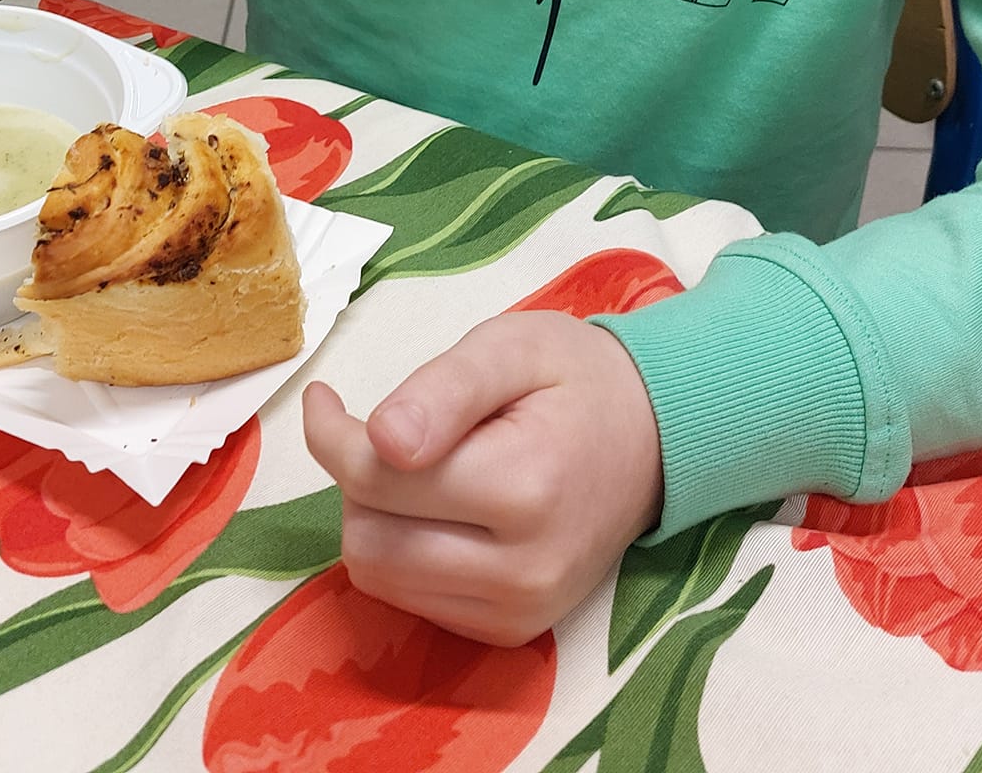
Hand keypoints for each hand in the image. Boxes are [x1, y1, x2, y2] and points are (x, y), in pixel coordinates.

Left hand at [304, 311, 663, 646]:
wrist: (654, 437)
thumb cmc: (574, 379)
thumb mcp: (509, 348)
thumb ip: (442, 390)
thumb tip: (380, 440)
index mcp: (523, 487)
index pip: (376, 478)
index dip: (333, 434)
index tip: (327, 398)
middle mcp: (523, 570)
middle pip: (368, 539)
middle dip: (357, 479)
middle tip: (390, 432)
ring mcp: (519, 611)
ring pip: (380, 578)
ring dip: (374, 518)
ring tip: (415, 468)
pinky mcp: (512, 632)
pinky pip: (412, 602)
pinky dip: (403, 552)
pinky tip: (437, 510)